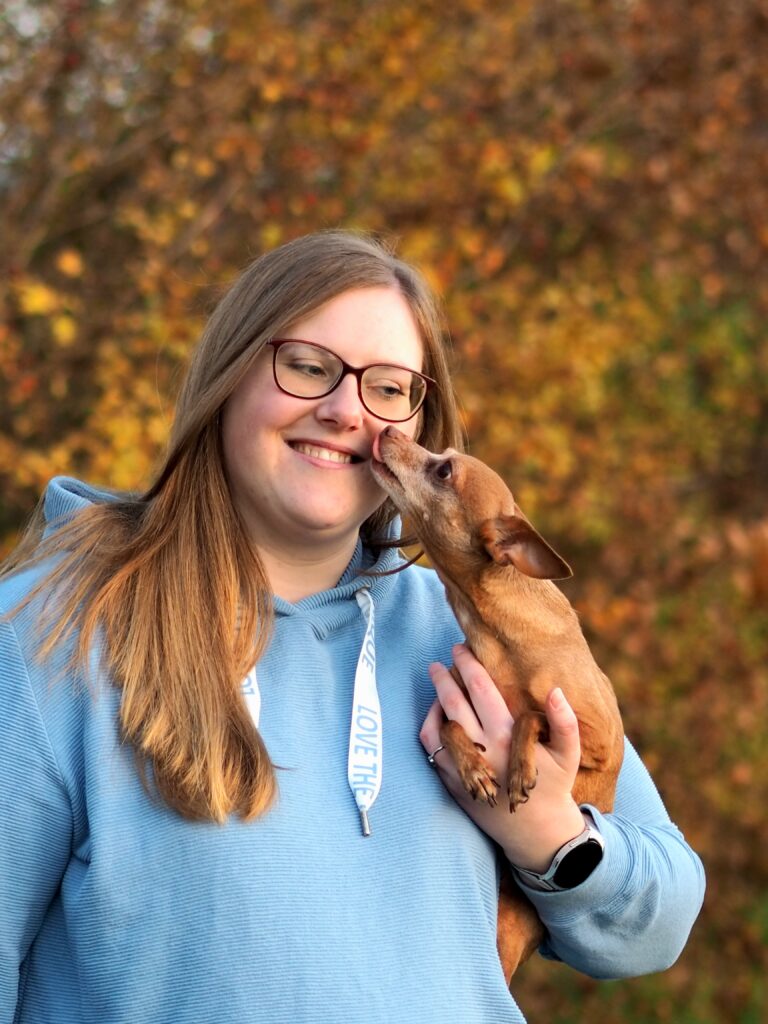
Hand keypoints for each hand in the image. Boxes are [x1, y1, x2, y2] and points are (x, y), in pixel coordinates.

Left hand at [420, 644, 585, 870]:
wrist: (536, 833)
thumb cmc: (554, 786)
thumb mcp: (569, 754)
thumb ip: (564, 721)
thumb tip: (554, 689)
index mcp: (508, 737)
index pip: (483, 691)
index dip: (470, 666)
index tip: (462, 647)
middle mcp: (483, 749)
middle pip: (455, 702)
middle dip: (447, 676)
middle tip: (442, 658)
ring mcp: (465, 766)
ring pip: (440, 723)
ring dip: (435, 697)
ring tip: (436, 677)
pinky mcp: (454, 782)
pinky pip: (433, 748)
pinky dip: (430, 725)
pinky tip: (436, 711)